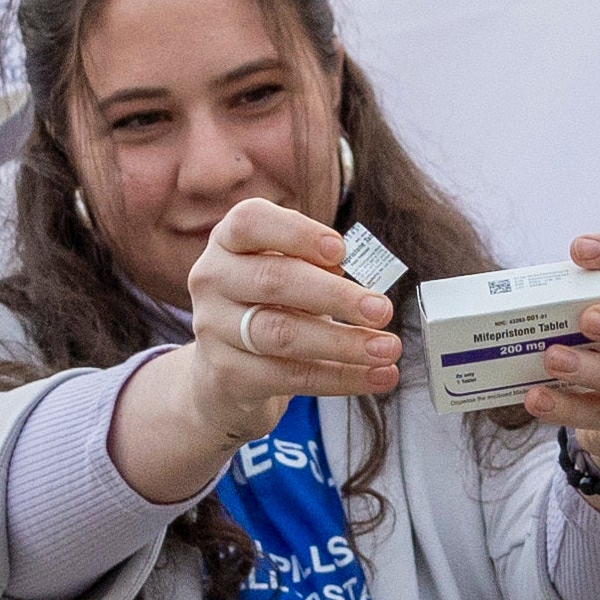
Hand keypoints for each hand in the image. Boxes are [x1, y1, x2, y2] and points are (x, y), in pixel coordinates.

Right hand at [170, 195, 403, 443]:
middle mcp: (212, 279)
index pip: (251, 222)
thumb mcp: (286, 275)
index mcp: (228, 242)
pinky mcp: (227, 374)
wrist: (222, 373)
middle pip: (274, 280)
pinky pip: (290, 376)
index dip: (298, 232)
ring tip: (387, 348)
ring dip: (343, 342)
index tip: (342, 251)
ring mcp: (213, 329)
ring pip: (282, 334)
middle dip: (336, 295)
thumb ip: (316, 268)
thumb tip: (366, 286)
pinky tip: (376, 376)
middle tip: (383, 310)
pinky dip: (340, 378)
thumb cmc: (268, 306)